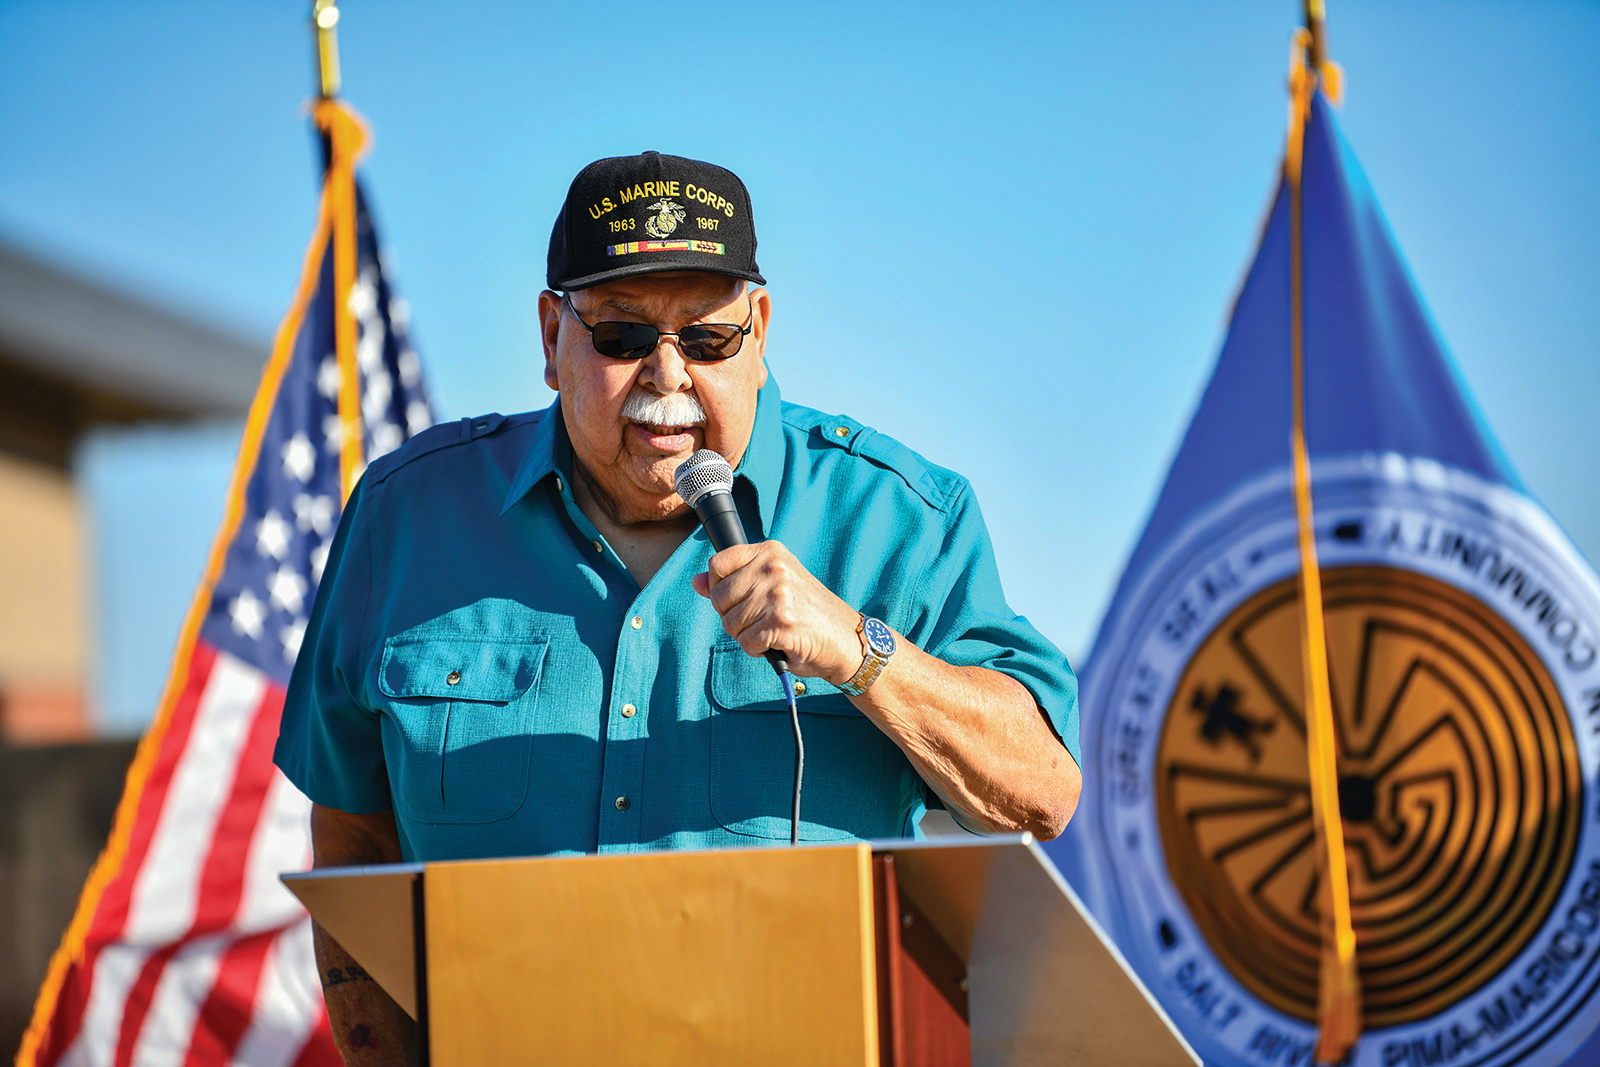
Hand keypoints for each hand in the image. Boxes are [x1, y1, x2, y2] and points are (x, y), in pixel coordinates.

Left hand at [690, 541, 862, 683]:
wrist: (845, 638)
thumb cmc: (807, 613)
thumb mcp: (771, 585)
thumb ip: (733, 581)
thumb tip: (697, 582)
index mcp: (771, 552)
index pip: (718, 564)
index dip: (719, 587)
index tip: (738, 598)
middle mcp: (773, 568)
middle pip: (719, 597)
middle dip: (733, 617)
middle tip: (760, 620)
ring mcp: (778, 595)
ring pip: (730, 623)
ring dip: (746, 635)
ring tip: (771, 630)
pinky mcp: (781, 623)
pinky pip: (746, 642)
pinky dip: (757, 650)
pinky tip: (777, 642)